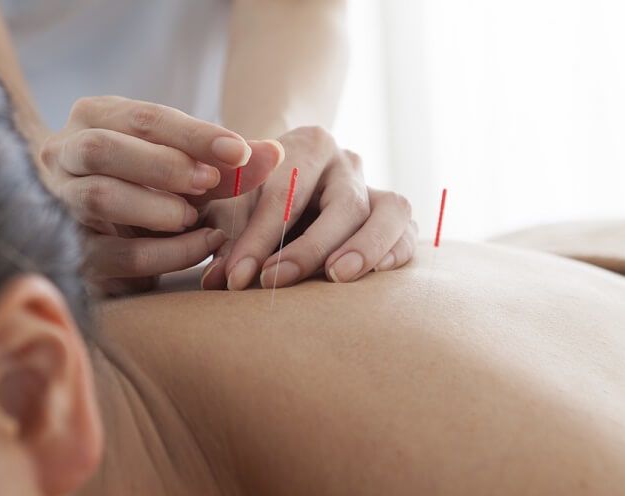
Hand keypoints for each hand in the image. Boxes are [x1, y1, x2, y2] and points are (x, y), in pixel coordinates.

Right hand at [40, 96, 282, 293]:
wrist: (113, 229)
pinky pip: (115, 253)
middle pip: (103, 149)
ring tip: (195, 218)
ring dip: (159, 209)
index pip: (143, 118)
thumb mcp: (188, 166)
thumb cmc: (155, 185)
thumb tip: (274, 153)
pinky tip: (199, 246)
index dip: (194, 135)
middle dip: (164, 166)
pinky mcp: (70, 250)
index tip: (240, 153)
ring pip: (101, 198)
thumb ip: (228, 162)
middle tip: (209, 184)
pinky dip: (165, 252)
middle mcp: (63, 154)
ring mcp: (59, 201)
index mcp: (93, 118)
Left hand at [200, 126, 416, 289]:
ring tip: (337, 277)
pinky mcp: (392, 216)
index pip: (285, 193)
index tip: (236, 277)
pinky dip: (394, 251)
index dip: (259, 238)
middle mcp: (348, 163)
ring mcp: (375, 188)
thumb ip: (223, 237)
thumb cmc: (252, 193)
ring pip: (391, 211)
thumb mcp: (230, 203)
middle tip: (277, 280)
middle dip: (310, 247)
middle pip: (344, 203)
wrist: (284, 178)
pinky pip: (406, 230)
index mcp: (308, 144)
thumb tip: (217, 280)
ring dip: (366, 247)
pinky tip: (374, 275)